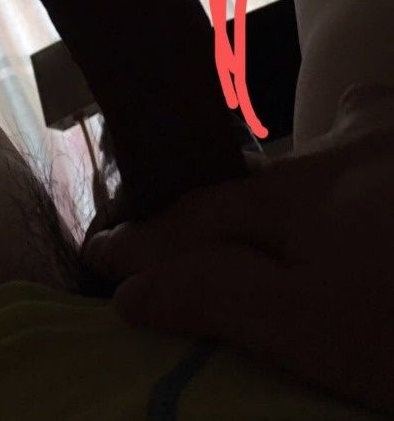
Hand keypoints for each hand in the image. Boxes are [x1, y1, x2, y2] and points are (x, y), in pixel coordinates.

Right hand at [83, 85, 393, 412]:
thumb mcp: (323, 329)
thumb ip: (223, 296)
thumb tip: (131, 287)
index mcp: (302, 198)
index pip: (198, 222)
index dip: (144, 244)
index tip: (95, 255)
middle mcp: (340, 152)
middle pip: (251, 183)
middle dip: (206, 209)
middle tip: (172, 240)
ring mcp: (387, 144)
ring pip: (320, 146)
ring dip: (288, 174)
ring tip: (278, 200)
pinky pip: (372, 131)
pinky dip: (357, 142)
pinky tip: (364, 151)